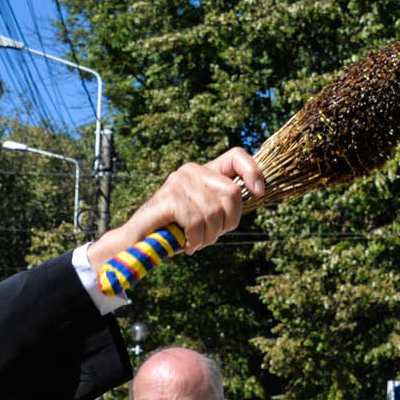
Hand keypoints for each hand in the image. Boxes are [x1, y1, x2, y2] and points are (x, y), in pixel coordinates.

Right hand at [97, 148, 266, 261]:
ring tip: (192, 241)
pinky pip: (196, 221)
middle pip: (232, 193)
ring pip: (214, 213)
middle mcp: (192, 170)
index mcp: (204, 172)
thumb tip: (257, 192)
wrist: (140, 243)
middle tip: (208, 235)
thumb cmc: (177, 230)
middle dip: (226, 223)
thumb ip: (225, 204)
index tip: (259, 193)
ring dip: (207, 236)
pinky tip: (184, 243)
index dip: (253, 172)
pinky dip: (194, 238)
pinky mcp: (169, 196)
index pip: (236, 156)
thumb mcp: (207, 216)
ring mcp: (179, 181)